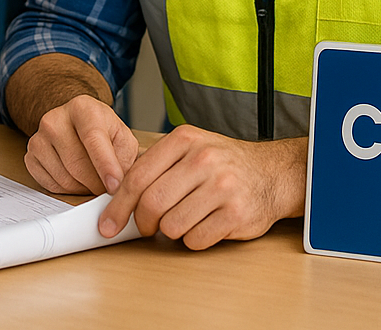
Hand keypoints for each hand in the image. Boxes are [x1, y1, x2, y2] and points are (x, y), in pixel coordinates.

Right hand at [24, 93, 138, 195]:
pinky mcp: (31, 155)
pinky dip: (68, 189)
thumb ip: (125, 160)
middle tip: (108, 188)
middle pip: (77, 164)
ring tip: (93, 179)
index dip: (105, 166)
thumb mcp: (122, 138)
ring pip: (64, 178)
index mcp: (82, 108)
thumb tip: (120, 187)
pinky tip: (77, 178)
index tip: (114, 186)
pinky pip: (51, 185)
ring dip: (83, 188)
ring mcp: (39, 137)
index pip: (93, 139)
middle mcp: (56, 118)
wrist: (77, 123)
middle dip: (96, 184)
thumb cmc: (103, 131)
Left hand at [98, 126, 306, 249]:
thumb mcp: (191, 149)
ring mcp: (222, 187)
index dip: (118, 205)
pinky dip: (193, 240)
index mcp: (185, 140)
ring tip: (185, 219)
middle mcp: (204, 160)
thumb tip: (115, 196)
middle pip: (152, 203)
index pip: (138, 176)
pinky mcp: (236, 214)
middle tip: (148, 227)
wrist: (271, 173)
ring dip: (172, 231)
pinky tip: (205, 225)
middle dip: (143, 223)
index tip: (108, 224)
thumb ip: (157, 166)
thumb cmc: (224, 164)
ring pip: (172, 225)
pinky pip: (195, 240)